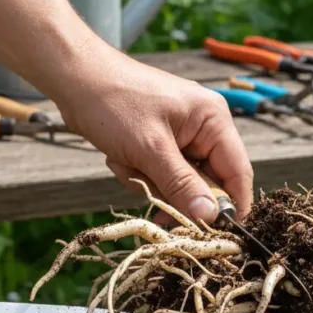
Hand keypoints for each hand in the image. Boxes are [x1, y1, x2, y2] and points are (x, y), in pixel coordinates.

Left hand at [54, 41, 253, 222]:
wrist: (75, 79)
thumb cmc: (114, 104)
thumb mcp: (150, 150)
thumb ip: (182, 185)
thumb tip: (212, 216)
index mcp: (213, 120)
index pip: (238, 172)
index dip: (230, 206)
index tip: (214, 234)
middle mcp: (203, 126)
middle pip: (206, 182)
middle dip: (172, 190)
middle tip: (146, 187)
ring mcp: (181, 134)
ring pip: (178, 182)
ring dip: (149, 181)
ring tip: (125, 161)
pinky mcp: (159, 141)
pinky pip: (159, 173)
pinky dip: (138, 172)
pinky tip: (118, 155)